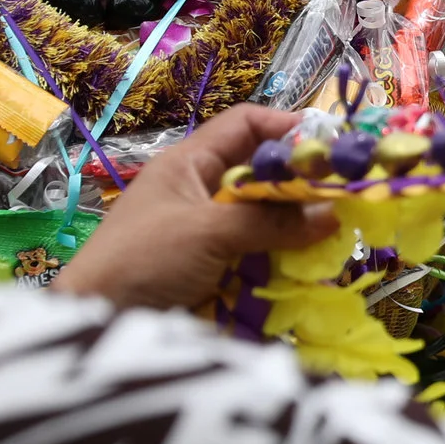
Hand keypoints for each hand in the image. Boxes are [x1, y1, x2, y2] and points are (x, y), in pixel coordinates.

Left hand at [57, 106, 335, 311]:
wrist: (100, 319)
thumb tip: (332, 214)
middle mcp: (202, 191)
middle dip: (302, 182)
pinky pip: (261, 254)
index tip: (329, 145)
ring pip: (267, 217)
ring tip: (335, 232)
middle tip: (343, 194)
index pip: (245, 125)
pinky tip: (310, 265)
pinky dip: (285, 258)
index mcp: (189, 164)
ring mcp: (209, 231)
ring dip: (298, 224)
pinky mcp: (216, 268)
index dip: (286, 127)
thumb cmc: (144, 259)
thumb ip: (270, 221)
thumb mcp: (209, 232)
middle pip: (262, 173)